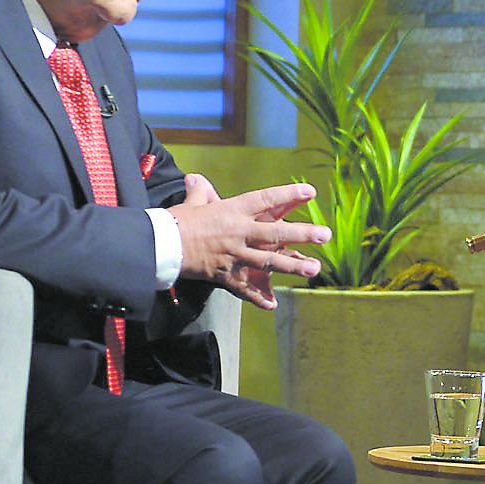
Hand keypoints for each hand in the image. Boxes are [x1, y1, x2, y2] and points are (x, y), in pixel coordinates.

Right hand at [169, 181, 328, 309]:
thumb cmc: (176, 221)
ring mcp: (233, 255)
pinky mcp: (224, 275)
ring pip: (268, 262)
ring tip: (314, 270)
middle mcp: (238, 232)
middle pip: (275, 233)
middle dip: (302, 234)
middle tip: (325, 235)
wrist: (159, 246)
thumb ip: (200, 191)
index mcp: (232, 211)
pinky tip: (273, 305)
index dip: (288, 195)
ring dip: (292, 267)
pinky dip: (258, 298)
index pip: (265, 200)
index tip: (310, 192)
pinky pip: (244, 289)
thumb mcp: (192, 203)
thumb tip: (195, 178)